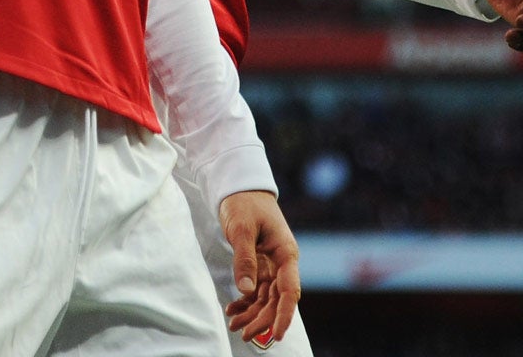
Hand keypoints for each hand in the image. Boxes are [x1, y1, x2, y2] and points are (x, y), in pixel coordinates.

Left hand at [219, 190, 300, 347]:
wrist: (240, 188)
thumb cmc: (244, 203)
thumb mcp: (242, 229)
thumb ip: (244, 259)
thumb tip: (246, 290)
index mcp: (286, 253)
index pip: (289, 291)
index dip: (284, 315)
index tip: (276, 334)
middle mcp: (282, 263)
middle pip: (276, 299)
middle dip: (262, 319)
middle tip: (243, 335)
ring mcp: (271, 265)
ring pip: (265, 298)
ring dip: (252, 313)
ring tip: (234, 325)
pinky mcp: (259, 264)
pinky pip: (255, 289)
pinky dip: (245, 301)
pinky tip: (233, 310)